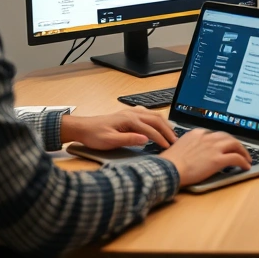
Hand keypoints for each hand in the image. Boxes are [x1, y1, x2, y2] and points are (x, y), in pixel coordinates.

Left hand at [61, 108, 176, 149]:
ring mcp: (131, 112)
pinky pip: (148, 113)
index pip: (150, 130)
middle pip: (156, 120)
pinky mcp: (129, 113)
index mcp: (129, 120)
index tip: (168, 147)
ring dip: (164, 124)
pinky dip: (157, 118)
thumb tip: (145, 139)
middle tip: (175, 141)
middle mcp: (132, 113)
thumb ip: (129, 139)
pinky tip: (158, 123)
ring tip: (171, 133)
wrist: (83, 128)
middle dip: (167, 130)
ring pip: (154, 115)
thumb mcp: (110, 141)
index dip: (161, 139)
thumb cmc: (94, 135)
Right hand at [160, 129, 251, 185]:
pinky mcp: (218, 159)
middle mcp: (208, 137)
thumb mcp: (180, 146)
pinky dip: (243, 161)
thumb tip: (195, 152)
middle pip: (228, 137)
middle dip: (236, 144)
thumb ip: (191, 145)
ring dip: (243, 152)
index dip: (224, 140)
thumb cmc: (170, 162)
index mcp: (197, 133)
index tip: (227, 145)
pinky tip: (246, 166)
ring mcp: (214, 148)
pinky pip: (236, 158)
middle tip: (240, 150)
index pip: (216, 134)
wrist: (168, 169)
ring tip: (247, 158)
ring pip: (235, 145)